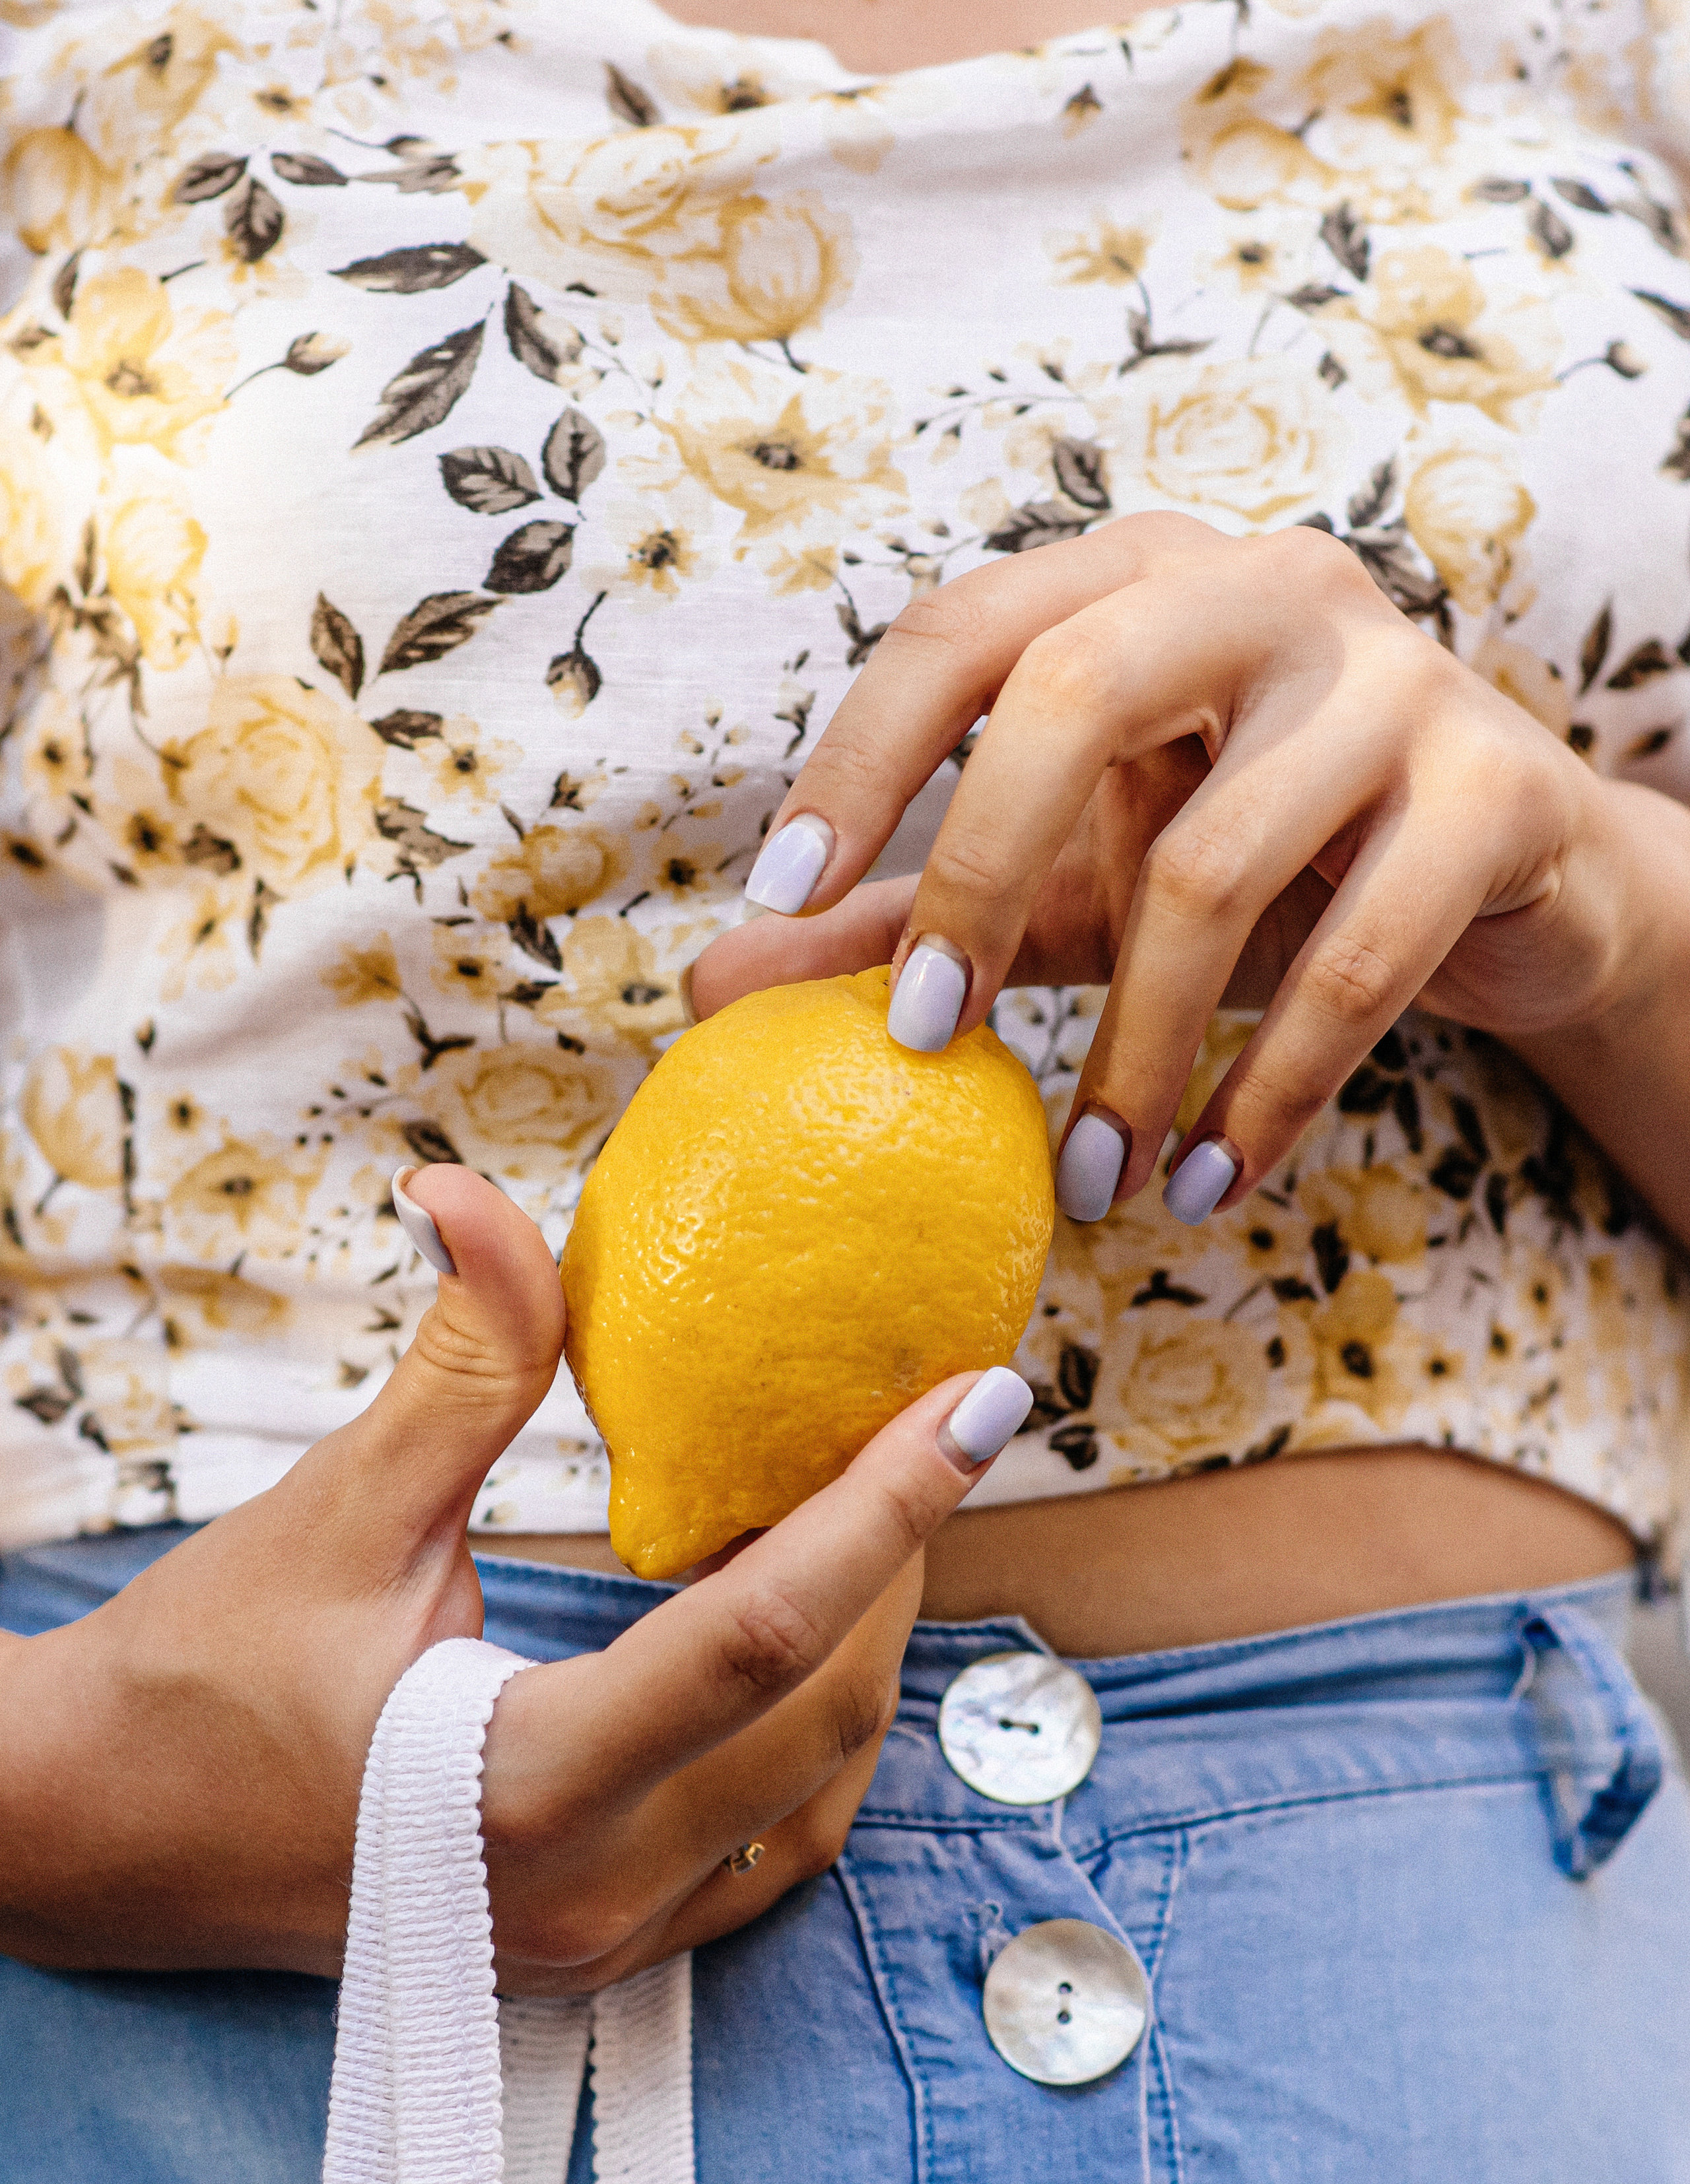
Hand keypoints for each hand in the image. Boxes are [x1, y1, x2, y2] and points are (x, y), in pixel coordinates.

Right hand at [0, 1166, 1024, 1987]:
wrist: (98, 1840)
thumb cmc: (199, 1677)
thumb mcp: (334, 1512)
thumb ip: (457, 1368)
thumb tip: (481, 1196)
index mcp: (514, 1790)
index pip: (761, 1636)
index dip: (886, 1508)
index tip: (977, 1401)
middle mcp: (582, 1893)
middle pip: (821, 1716)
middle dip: (897, 1566)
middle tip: (922, 1431)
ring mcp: (598, 1944)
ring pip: (818, 1793)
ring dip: (864, 1650)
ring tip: (866, 1512)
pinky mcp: (599, 1952)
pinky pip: (770, 1849)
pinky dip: (811, 1733)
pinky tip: (803, 1629)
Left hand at [701, 513, 1674, 1226]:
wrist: (1511, 886)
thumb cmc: (1261, 869)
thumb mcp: (1073, 884)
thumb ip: (908, 920)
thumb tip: (710, 987)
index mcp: (1137, 581)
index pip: (961, 631)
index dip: (857, 758)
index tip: (778, 895)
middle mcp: (1265, 588)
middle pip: (1076, 694)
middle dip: (978, 880)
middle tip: (928, 1048)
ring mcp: (1396, 678)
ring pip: (1217, 865)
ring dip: (1134, 1053)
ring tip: (1088, 1183)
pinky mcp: (1498, 792)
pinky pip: (1359, 964)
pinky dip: (1269, 1096)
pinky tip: (1208, 1186)